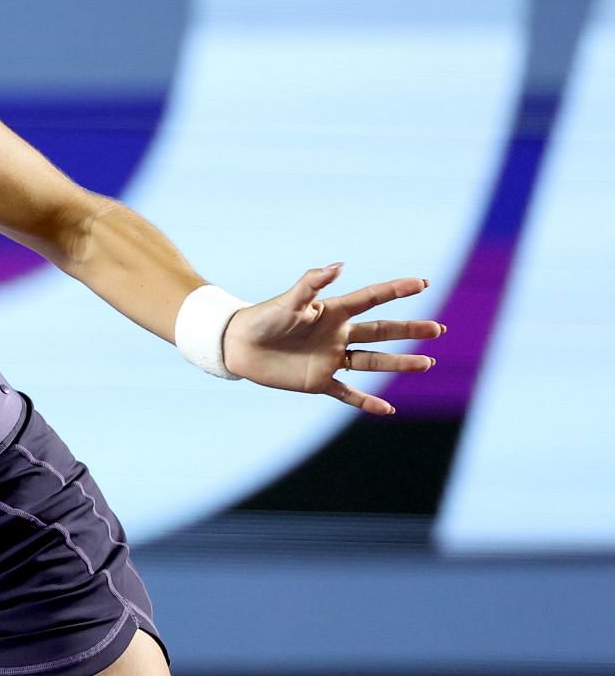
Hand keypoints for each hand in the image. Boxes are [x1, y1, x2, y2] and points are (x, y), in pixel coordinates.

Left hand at [220, 263, 444, 415]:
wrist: (237, 345)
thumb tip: (339, 265)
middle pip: (381, 332)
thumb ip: (312, 284)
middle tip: (438, 330)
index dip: (395, 290)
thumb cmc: (262, 317)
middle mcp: (337, 334)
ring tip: (427, 363)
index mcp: (332, 312)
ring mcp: (330, 358)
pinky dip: (366, 402)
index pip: (371, 299)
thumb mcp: (288, 301)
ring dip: (399, 363)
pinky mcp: (318, 380)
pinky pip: (347, 393)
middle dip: (410, 331)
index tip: (422, 282)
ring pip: (372, 361)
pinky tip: (387, 410)